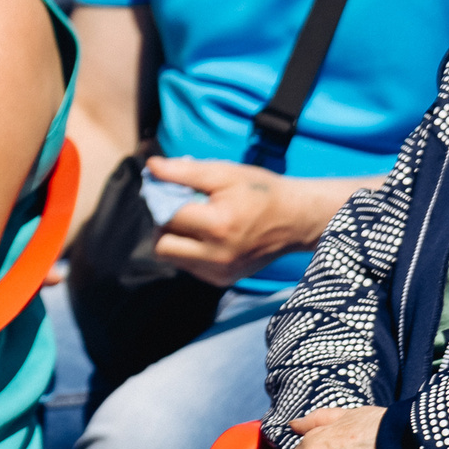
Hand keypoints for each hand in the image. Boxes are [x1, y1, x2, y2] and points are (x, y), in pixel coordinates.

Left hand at [151, 158, 335, 286]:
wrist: (298, 219)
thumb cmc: (262, 192)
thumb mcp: (225, 173)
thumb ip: (184, 172)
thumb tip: (151, 167)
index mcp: (219, 226)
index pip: (167, 216)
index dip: (162, 200)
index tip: (169, 191)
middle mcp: (218, 255)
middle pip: (162, 245)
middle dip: (164, 225)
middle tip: (180, 209)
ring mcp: (221, 272)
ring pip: (172, 258)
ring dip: (175, 239)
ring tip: (196, 222)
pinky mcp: (223, 280)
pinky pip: (189, 267)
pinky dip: (189, 251)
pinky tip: (206, 236)